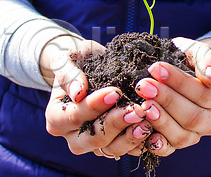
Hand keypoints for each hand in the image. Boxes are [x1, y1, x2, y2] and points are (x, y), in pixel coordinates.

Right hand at [40, 36, 152, 156]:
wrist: (89, 65)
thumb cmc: (76, 60)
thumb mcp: (68, 59)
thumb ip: (69, 74)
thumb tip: (78, 92)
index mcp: (57, 117)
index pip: (74, 116)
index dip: (95, 106)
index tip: (115, 92)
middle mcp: (73, 136)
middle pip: (94, 138)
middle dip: (116, 124)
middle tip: (136, 109)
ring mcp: (94, 143)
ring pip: (111, 148)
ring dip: (131, 137)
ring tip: (147, 121)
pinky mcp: (113, 144)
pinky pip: (127, 150)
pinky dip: (141, 142)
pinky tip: (154, 130)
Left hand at [133, 37, 210, 155]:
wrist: (182, 71)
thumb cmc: (189, 60)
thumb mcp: (199, 51)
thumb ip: (207, 59)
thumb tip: (210, 77)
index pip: (203, 94)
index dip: (179, 83)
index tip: (156, 68)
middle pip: (192, 117)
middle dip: (166, 101)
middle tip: (143, 86)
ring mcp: (196, 135)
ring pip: (182, 136)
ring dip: (160, 121)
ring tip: (142, 105)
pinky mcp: (178, 143)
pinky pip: (169, 149)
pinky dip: (156, 144)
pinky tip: (142, 131)